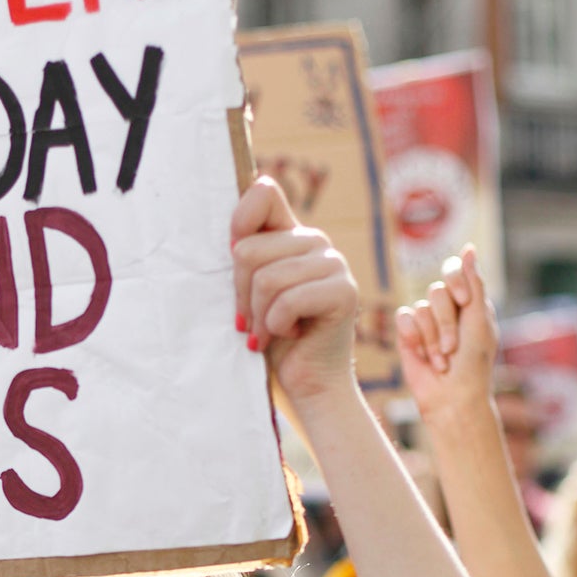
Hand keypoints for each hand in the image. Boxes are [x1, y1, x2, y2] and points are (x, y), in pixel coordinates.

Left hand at [231, 178, 358, 401]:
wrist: (308, 384)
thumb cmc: (274, 339)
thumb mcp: (251, 291)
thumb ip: (246, 258)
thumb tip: (233, 239)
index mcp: (291, 234)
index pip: (262, 193)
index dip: (239, 224)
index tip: (235, 262)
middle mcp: (316, 242)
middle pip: (248, 251)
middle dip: (241, 296)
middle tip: (254, 320)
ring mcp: (334, 264)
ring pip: (266, 279)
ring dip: (259, 317)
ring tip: (271, 331)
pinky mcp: (343, 292)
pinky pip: (287, 301)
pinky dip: (277, 326)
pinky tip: (292, 335)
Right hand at [394, 248, 497, 422]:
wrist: (452, 396)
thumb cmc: (473, 362)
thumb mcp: (479, 319)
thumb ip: (474, 283)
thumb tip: (469, 248)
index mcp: (469, 302)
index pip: (454, 271)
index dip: (456, 281)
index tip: (464, 302)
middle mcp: (447, 309)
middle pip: (436, 291)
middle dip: (446, 322)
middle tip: (453, 347)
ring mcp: (426, 322)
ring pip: (420, 309)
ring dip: (432, 338)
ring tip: (442, 360)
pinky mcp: (407, 335)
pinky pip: (403, 319)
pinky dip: (415, 338)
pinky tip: (422, 356)